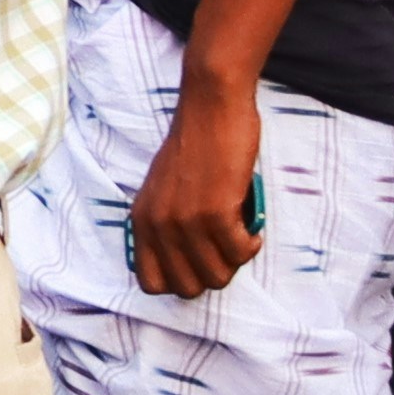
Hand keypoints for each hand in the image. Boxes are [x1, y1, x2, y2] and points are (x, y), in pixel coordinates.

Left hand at [128, 65, 265, 296]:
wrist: (211, 108)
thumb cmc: (196, 146)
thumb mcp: (164, 191)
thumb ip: (168, 225)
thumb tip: (190, 262)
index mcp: (141, 221)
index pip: (151, 283)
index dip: (182, 280)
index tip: (201, 262)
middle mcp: (157, 225)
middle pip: (188, 287)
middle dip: (215, 274)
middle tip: (227, 248)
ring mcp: (184, 221)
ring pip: (218, 276)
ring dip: (236, 260)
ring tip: (241, 235)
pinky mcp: (215, 212)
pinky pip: (239, 253)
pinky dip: (251, 245)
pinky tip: (253, 229)